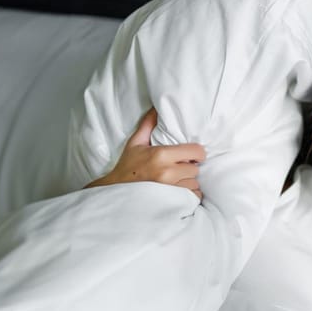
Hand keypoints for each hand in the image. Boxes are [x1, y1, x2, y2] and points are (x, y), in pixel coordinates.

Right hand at [85, 108, 205, 199]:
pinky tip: (177, 191)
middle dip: (189, 168)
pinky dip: (188, 195)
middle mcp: (167, 172)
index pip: (196, 151)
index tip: (190, 155)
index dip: (196, 153)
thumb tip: (156, 108)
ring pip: (194, 184)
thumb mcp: (135, 143)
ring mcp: (170, 189)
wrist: (115, 192)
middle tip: (178, 168)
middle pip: (196, 169)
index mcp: (161, 155)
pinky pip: (192, 197)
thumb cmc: (127, 167)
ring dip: (188, 182)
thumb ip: (147, 125)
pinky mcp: (172, 202)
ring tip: (176, 181)